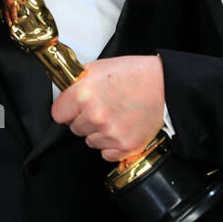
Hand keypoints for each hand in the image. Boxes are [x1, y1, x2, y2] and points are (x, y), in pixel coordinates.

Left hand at [50, 55, 164, 161]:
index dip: (67, 110)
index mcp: (83, 94)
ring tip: (116, 116)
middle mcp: (94, 115)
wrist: (164, 85)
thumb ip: (76, 83)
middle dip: (85, 120)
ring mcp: (110, 133)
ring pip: (90, 142)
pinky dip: (113, 145)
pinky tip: (122, 128)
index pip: (58, 114)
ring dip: (99, 133)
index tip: (74, 108)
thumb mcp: (98, 67)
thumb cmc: (134, 74)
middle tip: (103, 107)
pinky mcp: (125, 146)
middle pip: (75, 129)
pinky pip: (106, 154)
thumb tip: (63, 92)